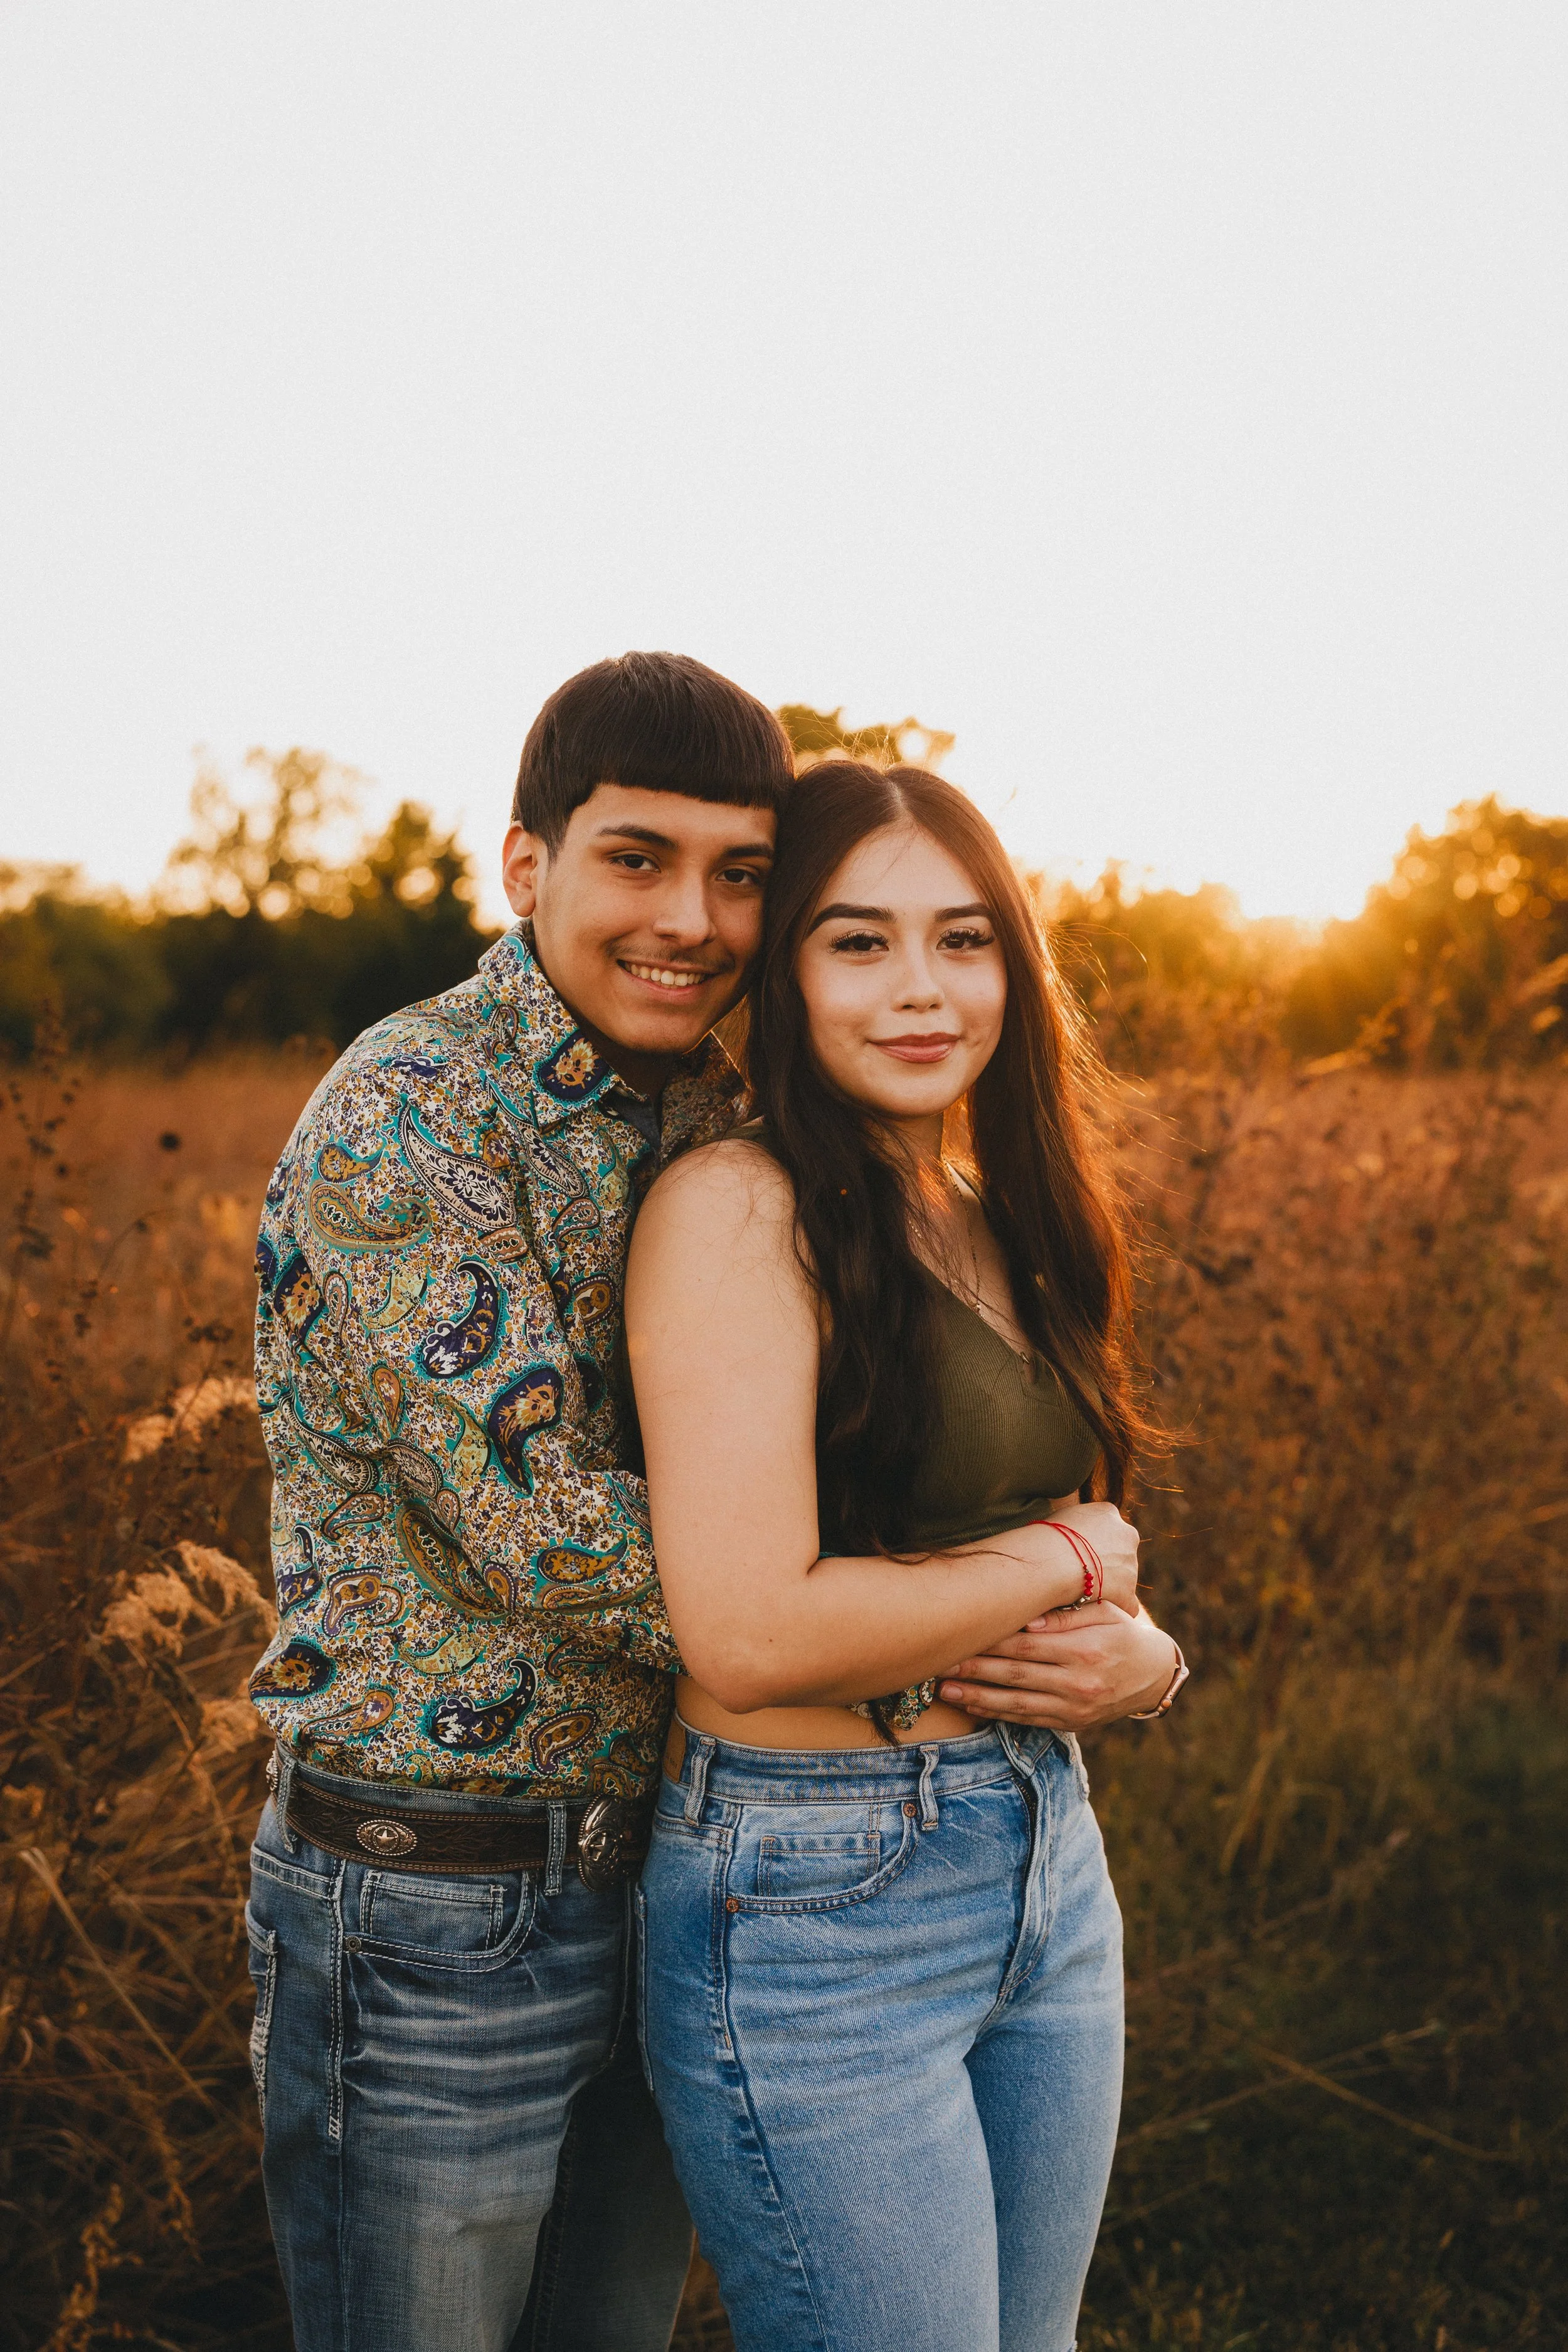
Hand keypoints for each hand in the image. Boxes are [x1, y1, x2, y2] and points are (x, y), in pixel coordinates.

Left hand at [937, 1601, 1177, 1731]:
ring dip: (977, 1697)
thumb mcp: (1104, 1611)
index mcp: (1085, 1649)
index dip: (991, 1643)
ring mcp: (1074, 1707)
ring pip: (1017, 1703)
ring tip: (945, 1691)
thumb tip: (1026, 1618)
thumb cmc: (1122, 1632)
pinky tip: (973, 1707)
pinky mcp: (1071, 1723)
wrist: (1152, 1674)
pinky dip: (998, 1714)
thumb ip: (1065, 1615)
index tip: (960, 1637)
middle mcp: (1078, 1682)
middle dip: (974, 1670)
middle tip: (939, 1663)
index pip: (1027, 1646)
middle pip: (1016, 1675)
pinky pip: (1028, 1720)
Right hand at [1036, 1501, 1139, 1614]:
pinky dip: (1113, 1607)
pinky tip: (1094, 1609)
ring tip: (1081, 1592)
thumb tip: (1070, 1530)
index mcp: (1108, 1514)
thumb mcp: (1062, 1516)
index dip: (1092, 1542)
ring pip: (1123, 1577)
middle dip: (1105, 1562)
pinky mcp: (1128, 1593)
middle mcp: (1126, 1536)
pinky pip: (1125, 1603)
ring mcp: (1130, 1566)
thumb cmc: (1047, 1537)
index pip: (1107, 1528)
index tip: (1078, 1553)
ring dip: (1108, 1584)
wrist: (1052, 1561)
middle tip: (1080, 1573)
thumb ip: (1076, 1522)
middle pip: (1119, 1550)